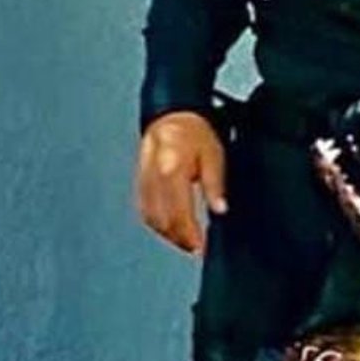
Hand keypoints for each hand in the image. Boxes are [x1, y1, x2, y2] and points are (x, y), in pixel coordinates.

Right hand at [136, 111, 227, 255]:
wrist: (174, 113)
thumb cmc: (196, 132)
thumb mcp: (214, 156)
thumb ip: (215, 185)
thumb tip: (220, 210)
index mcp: (172, 168)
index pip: (178, 212)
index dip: (188, 234)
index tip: (199, 246)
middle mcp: (154, 175)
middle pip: (161, 218)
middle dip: (177, 238)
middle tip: (194, 247)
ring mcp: (144, 177)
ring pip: (149, 216)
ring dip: (165, 232)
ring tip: (183, 240)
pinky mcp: (140, 179)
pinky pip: (144, 207)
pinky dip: (155, 220)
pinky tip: (168, 226)